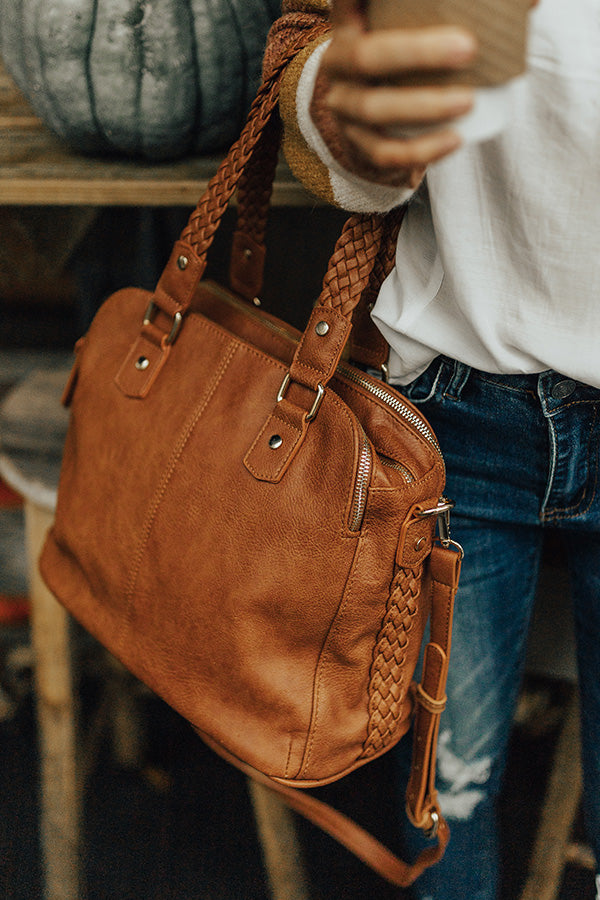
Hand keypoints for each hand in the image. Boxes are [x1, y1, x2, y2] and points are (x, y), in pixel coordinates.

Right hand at [320, 1, 478, 182]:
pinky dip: (421, 149)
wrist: (372, 114)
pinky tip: (454, 139)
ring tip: (468, 101)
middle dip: (418, 54)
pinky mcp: (355, 142)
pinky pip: (384, 152)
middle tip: (468, 50)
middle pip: (365, 57)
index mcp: (349, 20)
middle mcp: (338, 61)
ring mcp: (343, 104)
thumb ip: (446, 9)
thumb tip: (524, 2)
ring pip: (375, 109)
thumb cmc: (405, 58)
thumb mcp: (408, 27)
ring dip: (425, 107)